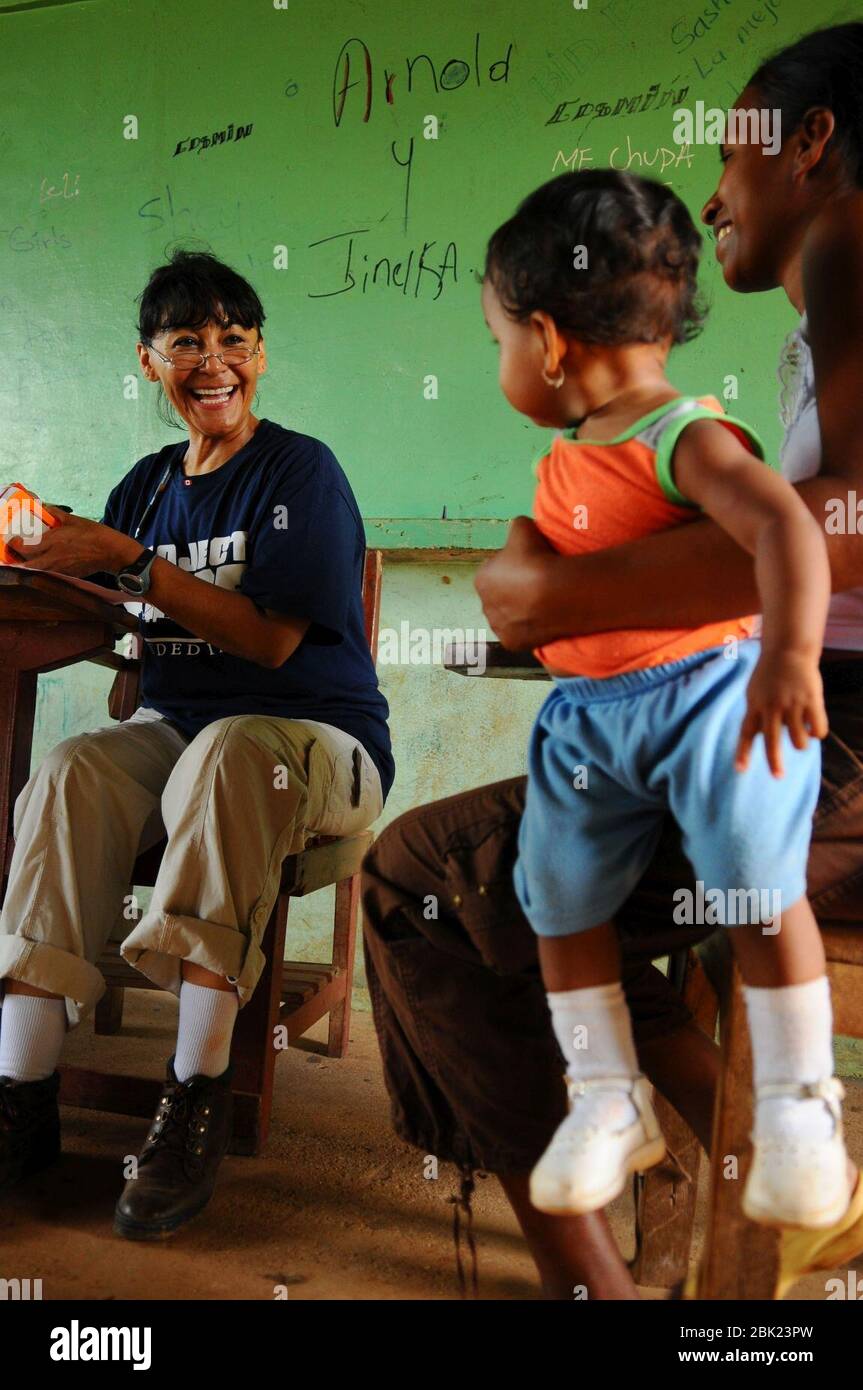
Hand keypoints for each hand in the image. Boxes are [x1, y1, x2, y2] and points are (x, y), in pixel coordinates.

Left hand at [5, 507, 135, 576]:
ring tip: (29, 559)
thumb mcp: (76, 521)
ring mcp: (61, 568)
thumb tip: (47, 508)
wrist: (112, 553)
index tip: (13, 541)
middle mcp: (54, 557)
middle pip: (28, 565)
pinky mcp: (69, 575)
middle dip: (20, 561)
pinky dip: (45, 570)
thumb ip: (58, 516)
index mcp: (55, 541)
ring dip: (31, 566)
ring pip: (38, 571)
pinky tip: (47, 563)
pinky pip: (51, 573)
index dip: (16, 545)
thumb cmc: (96, 534)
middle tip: (18, 554)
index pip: (27, 547)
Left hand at [475, 516, 570, 649]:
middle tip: (538, 585)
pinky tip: (544, 619)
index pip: (495, 571)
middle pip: (501, 596)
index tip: (530, 566)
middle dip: (515, 591)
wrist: (555, 593)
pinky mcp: (512, 644)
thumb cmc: (536, 557)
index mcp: (481, 579)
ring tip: (543, 603)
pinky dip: (530, 628)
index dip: (514, 568)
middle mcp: (484, 605)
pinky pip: (521, 634)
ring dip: (522, 611)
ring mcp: (498, 627)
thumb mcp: (523, 527)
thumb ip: (516, 527)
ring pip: (510, 617)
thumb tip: (519, 527)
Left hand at [735, 650, 828, 777]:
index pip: (746, 733)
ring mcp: (792, 704)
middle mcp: (772, 706)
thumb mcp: (755, 692)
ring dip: (801, 743)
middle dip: (775, 762)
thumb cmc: (770, 674)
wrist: (788, 649)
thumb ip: (756, 714)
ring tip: (802, 734)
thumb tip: (760, 737)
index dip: (743, 752)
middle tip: (778, 776)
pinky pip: (818, 730)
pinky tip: (814, 727)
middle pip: (772, 741)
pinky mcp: (811, 700)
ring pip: (799, 741)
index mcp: (755, 705)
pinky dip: (817, 733)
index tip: (740, 770)